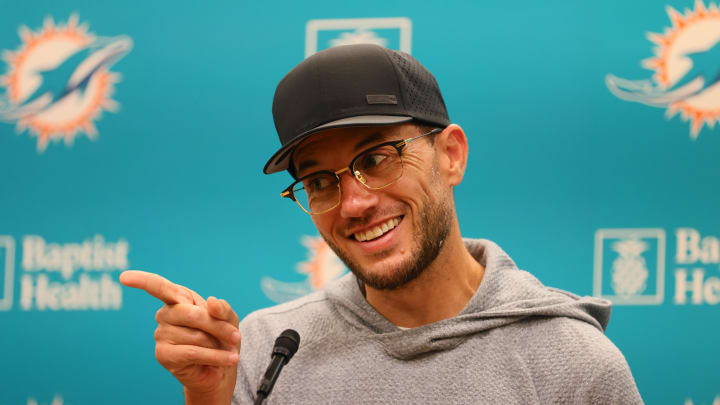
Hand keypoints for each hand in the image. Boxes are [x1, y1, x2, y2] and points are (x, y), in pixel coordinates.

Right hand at [120, 270, 240, 401]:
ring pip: (197, 335)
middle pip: (192, 313)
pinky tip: (230, 359)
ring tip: (219, 349)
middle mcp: (165, 314)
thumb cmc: (222, 338)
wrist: (221, 368)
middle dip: (218, 326)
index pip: (159, 287)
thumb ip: (222, 309)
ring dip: (217, 344)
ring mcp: (161, 335)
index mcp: (177, 299)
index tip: (124, 277)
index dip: (142, 281)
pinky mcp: (164, 355)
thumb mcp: (229, 318)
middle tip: (235, 336)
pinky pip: (194, 352)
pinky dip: (216, 356)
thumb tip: (211, 303)